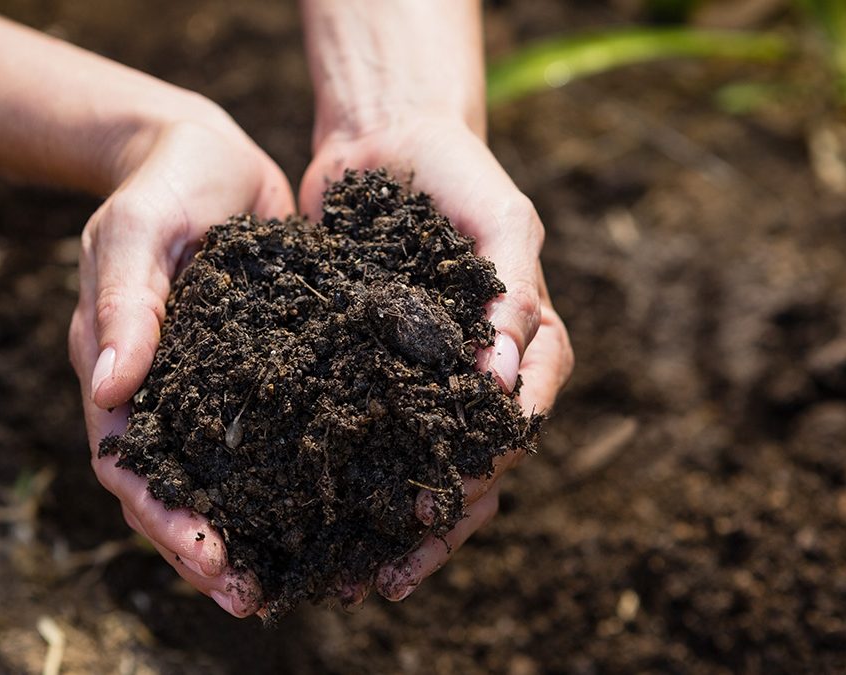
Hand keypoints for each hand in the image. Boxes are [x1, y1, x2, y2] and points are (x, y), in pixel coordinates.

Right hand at [69, 101, 294, 617]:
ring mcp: (206, 387)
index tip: (205, 554)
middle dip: (205, 548)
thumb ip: (125, 302)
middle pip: (171, 488)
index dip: (161, 515)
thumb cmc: (165, 182)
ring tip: (288, 581)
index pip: (126, 461)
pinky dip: (285, 481)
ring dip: (248, 530)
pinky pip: (265, 438)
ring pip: (219, 477)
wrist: (209, 152)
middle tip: (253, 597)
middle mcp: (159, 390)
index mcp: (115, 367)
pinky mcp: (254, 374)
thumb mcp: (138, 228)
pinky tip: (328, 512)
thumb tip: (109, 388)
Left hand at [300, 115, 573, 603]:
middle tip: (386, 576)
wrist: (386, 136)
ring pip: (419, 464)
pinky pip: (366, 428)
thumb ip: (515, 291)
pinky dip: (350, 473)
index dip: (482, 478)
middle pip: (471, 467)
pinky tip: (317, 514)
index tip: (438, 515)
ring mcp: (424, 374)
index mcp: (528, 346)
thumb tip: (506, 383)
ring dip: (392, 522)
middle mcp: (478, 373)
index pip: (515, 429)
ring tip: (356, 574)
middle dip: (434, 526)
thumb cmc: (458, 172)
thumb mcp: (504, 218)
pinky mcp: (368, 364)